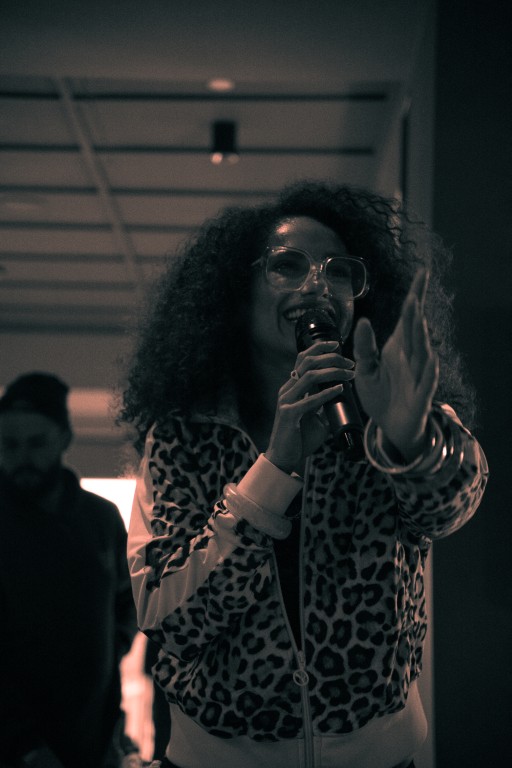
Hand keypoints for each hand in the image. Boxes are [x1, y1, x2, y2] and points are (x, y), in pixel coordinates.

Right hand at [265, 340, 354, 472]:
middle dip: (331, 357)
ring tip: (350, 374)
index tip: (338, 346)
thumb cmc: (301, 438)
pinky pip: (310, 400)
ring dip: (333, 372)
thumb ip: (325, 404)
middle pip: (307, 361)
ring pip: (309, 376)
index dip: (320, 348)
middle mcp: (287, 390)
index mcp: (292, 387)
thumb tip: (343, 394)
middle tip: (350, 363)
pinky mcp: (289, 414)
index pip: (303, 359)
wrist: (286, 458)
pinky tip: (340, 389)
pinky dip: (327, 393)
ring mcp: (286, 401)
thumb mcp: (316, 417)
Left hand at [353, 268, 438, 460]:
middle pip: (415, 331)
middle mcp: (411, 358)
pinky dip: (428, 370)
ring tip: (417, 317)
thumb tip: (363, 321)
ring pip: (421, 353)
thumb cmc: (380, 395)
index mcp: (397, 348)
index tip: (422, 272)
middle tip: (412, 294)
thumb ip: (363, 347)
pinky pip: (426, 382)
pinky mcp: (420, 396)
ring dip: (420, 336)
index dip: (416, 295)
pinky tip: (429, 357)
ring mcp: (418, 376)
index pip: (408, 318)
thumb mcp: (364, 370)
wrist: (389, 426)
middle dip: (414, 314)